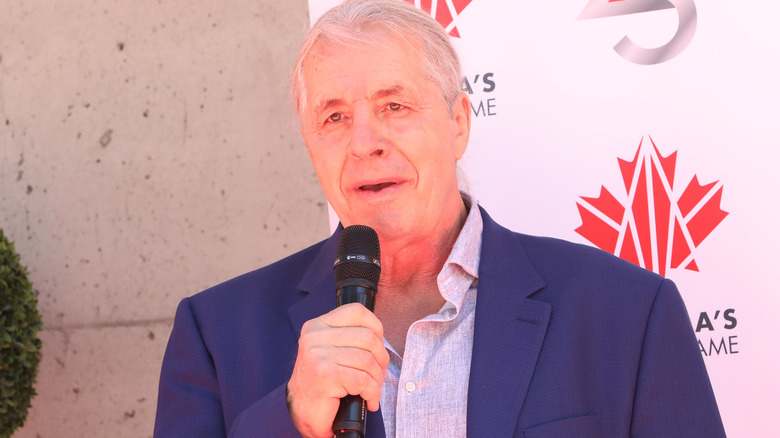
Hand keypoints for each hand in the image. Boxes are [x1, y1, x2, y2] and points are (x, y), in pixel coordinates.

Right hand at [287, 303, 389, 437]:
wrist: (303, 412)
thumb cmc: (321, 383)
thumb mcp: (330, 351)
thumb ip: (348, 337)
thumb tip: (379, 337)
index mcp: (317, 326)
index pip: (356, 311)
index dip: (376, 327)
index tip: (379, 345)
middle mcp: (315, 337)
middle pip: (367, 337)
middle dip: (381, 358)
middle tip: (379, 374)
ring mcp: (319, 355)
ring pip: (367, 360)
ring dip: (377, 379)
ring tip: (373, 389)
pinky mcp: (326, 375)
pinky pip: (363, 381)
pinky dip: (373, 393)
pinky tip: (369, 400)